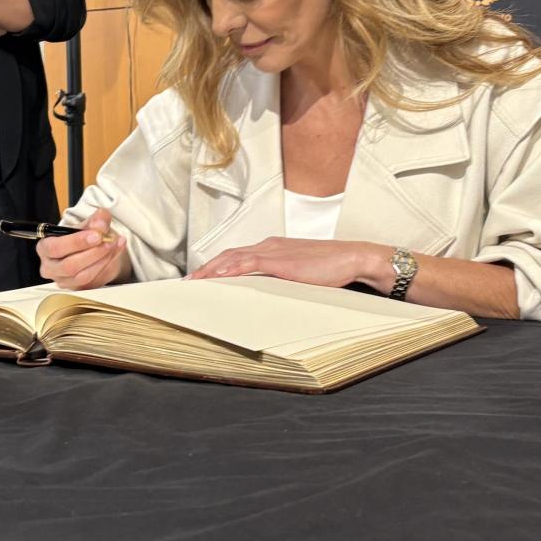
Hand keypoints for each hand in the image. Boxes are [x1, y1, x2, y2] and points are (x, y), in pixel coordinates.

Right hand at [36, 208, 126, 289]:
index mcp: (45, 248)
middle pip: (69, 266)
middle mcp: (50, 268)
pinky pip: (94, 281)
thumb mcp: (88, 223)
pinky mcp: (78, 289)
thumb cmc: (83, 237)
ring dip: (103, 260)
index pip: (54, 248)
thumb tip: (100, 223)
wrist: (92, 250)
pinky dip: (108, 265)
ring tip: (114, 244)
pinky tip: (116, 252)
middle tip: (108, 241)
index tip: (96, 235)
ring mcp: (64, 281)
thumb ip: (95, 220)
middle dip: (92, 253)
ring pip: (83, 276)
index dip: (76, 242)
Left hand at [187, 238, 384, 289]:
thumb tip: (266, 294)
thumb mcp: (299, 274)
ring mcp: (274, 251)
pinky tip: (220, 276)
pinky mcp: (282, 260)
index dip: (216, 266)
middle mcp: (269, 246)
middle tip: (187, 282)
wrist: (352, 257)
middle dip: (206, 269)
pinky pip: (250, 263)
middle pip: (229, 255)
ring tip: (195, 282)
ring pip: (234, 257)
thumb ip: (280, 279)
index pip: (237, 255)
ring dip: (212, 270)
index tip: (200, 278)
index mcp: (272, 248)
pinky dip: (232, 268)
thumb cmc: (331, 267)